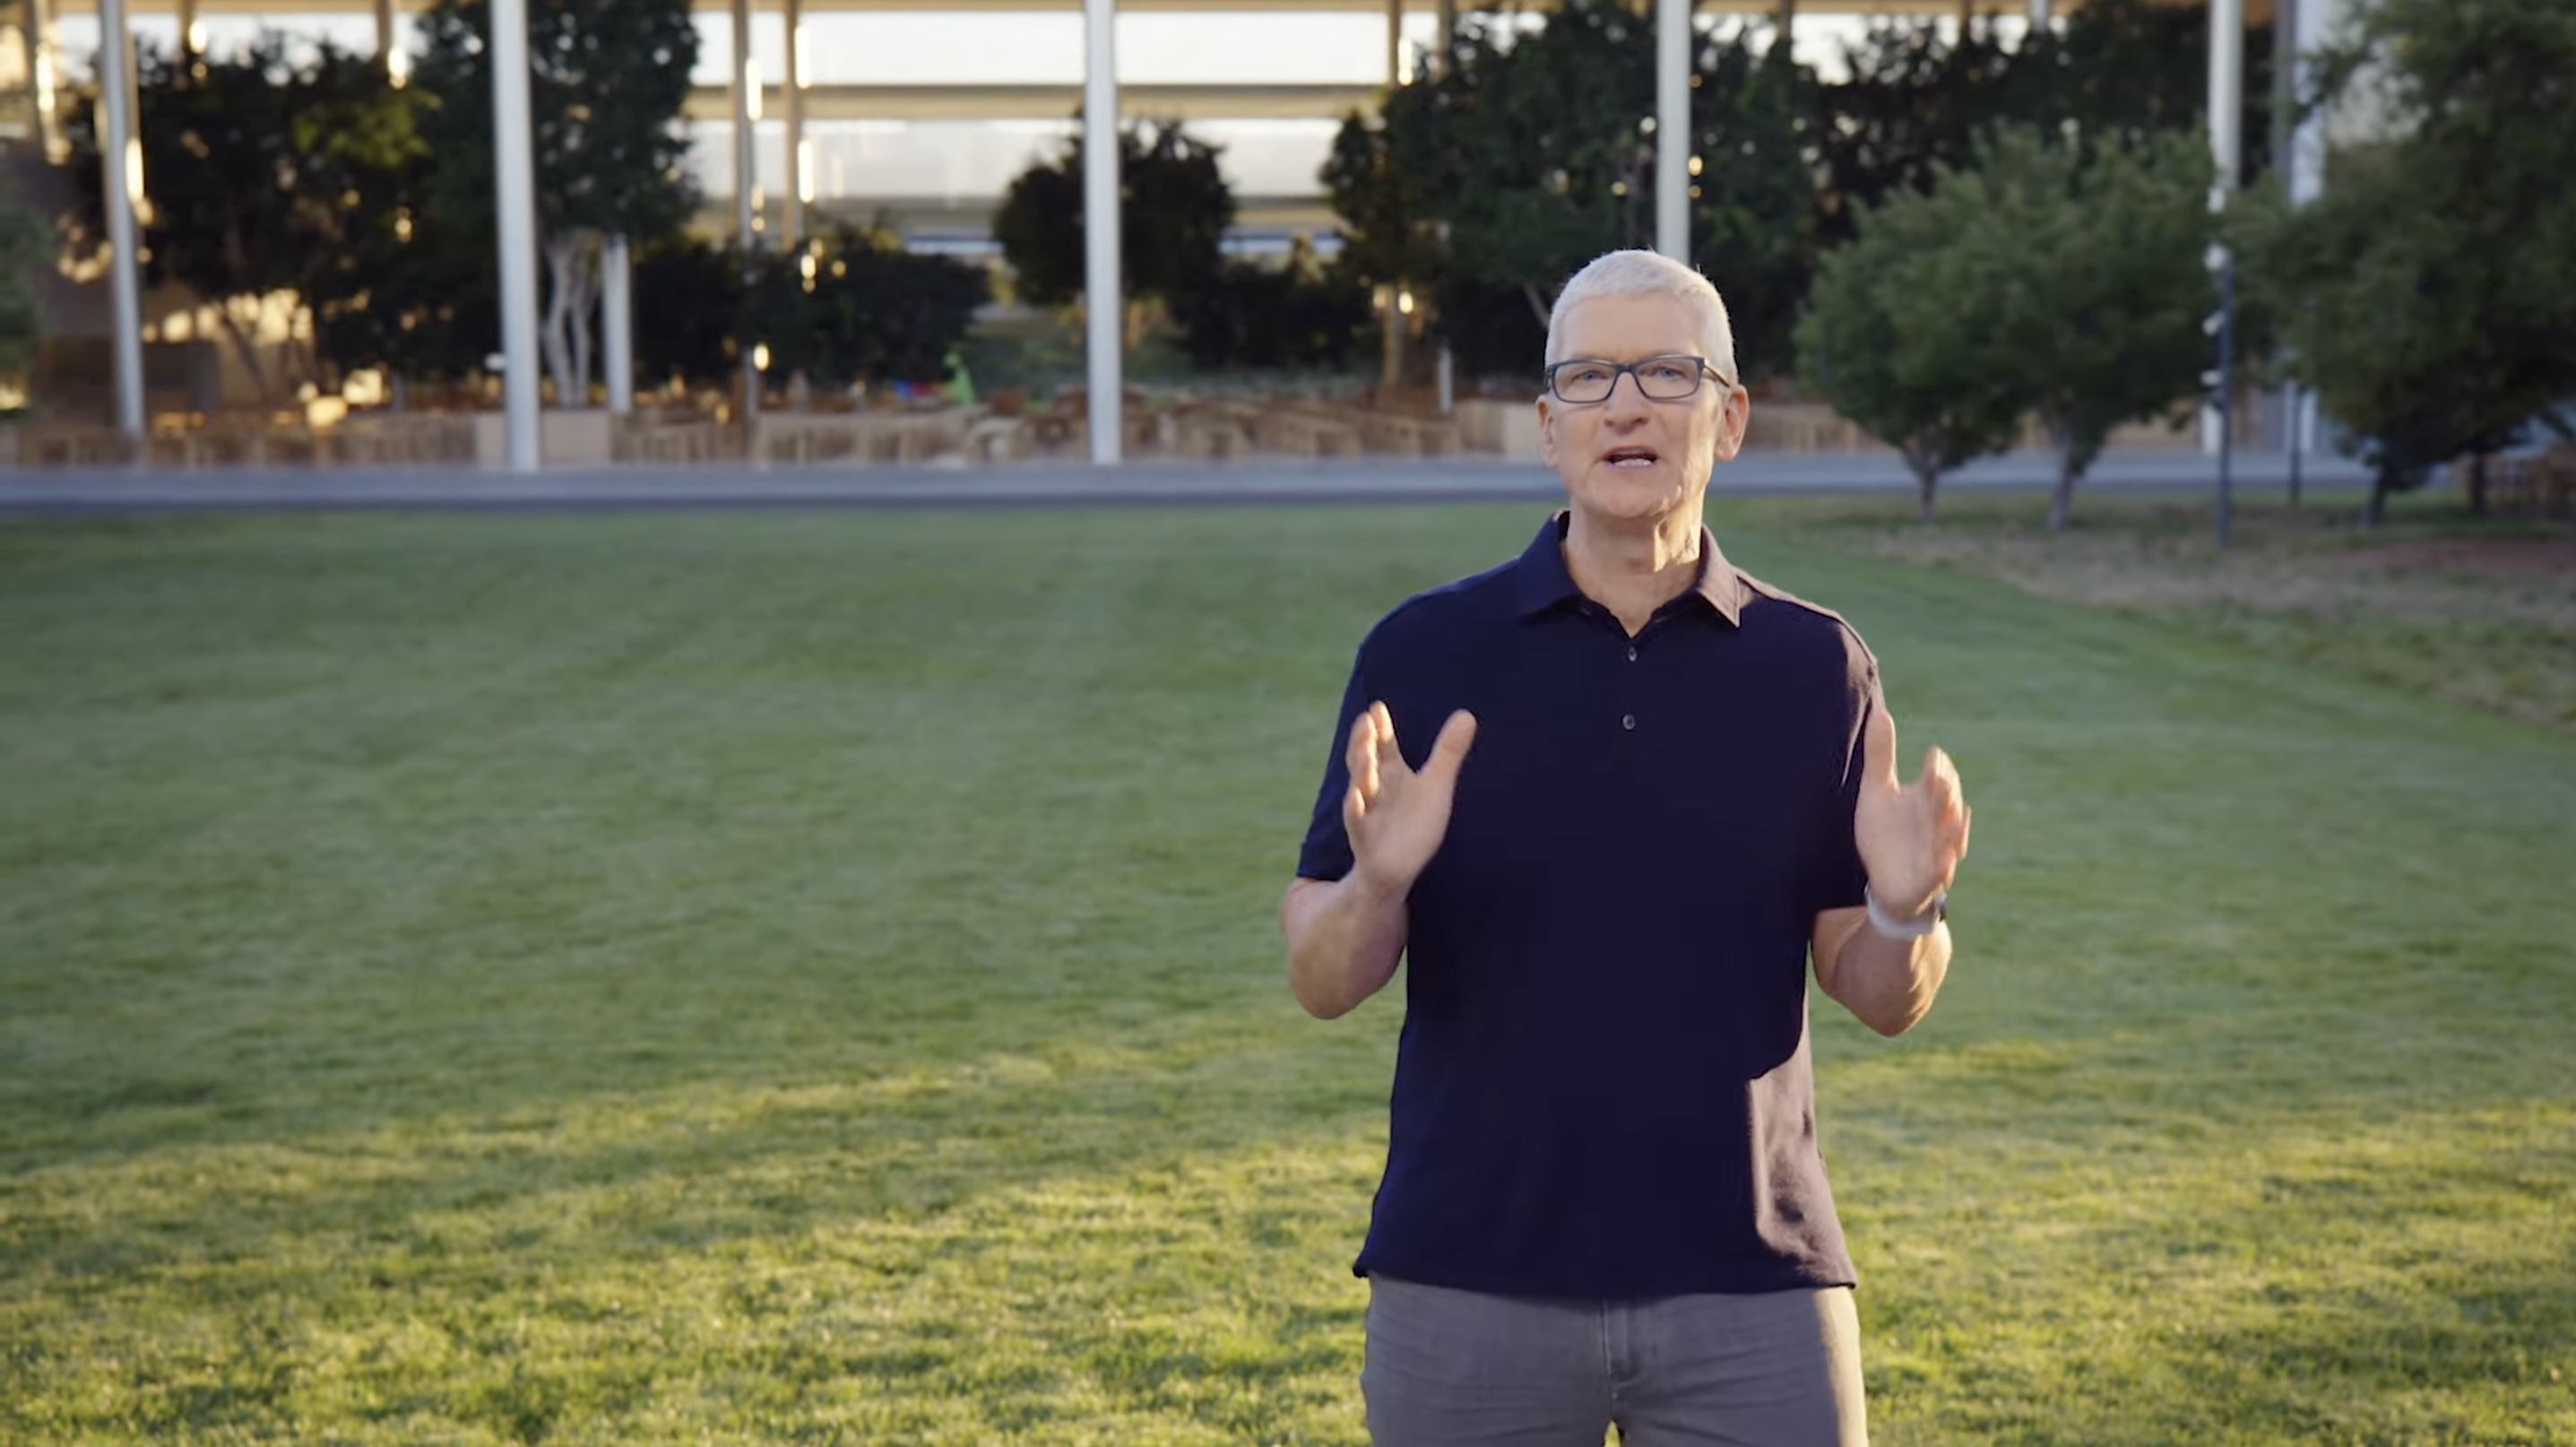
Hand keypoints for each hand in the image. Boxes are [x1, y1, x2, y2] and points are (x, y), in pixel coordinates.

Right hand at [1343, 702, 1477, 897]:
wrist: (1397, 868)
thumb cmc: (1414, 823)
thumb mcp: (1435, 784)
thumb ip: (1448, 751)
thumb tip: (1467, 714)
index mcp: (1391, 773)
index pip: (1383, 745)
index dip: (1381, 728)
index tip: (1377, 708)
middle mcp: (1376, 789)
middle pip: (1366, 761)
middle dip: (1365, 743)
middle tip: (1366, 721)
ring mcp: (1368, 813)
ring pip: (1361, 789)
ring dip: (1361, 771)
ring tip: (1365, 753)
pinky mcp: (1365, 839)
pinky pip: (1358, 823)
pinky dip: (1356, 810)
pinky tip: (1356, 798)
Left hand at [1854, 704, 1970, 918]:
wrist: (1886, 880)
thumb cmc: (1885, 833)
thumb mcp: (1878, 791)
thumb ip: (1880, 754)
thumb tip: (1880, 712)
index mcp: (1925, 798)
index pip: (1936, 777)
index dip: (1937, 768)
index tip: (1932, 755)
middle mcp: (1936, 822)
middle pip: (1947, 804)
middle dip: (1946, 793)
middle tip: (1941, 779)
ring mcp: (1936, 850)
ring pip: (1951, 836)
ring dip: (1953, 826)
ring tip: (1955, 812)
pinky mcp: (1929, 878)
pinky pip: (1940, 872)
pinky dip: (1943, 867)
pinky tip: (1944, 861)